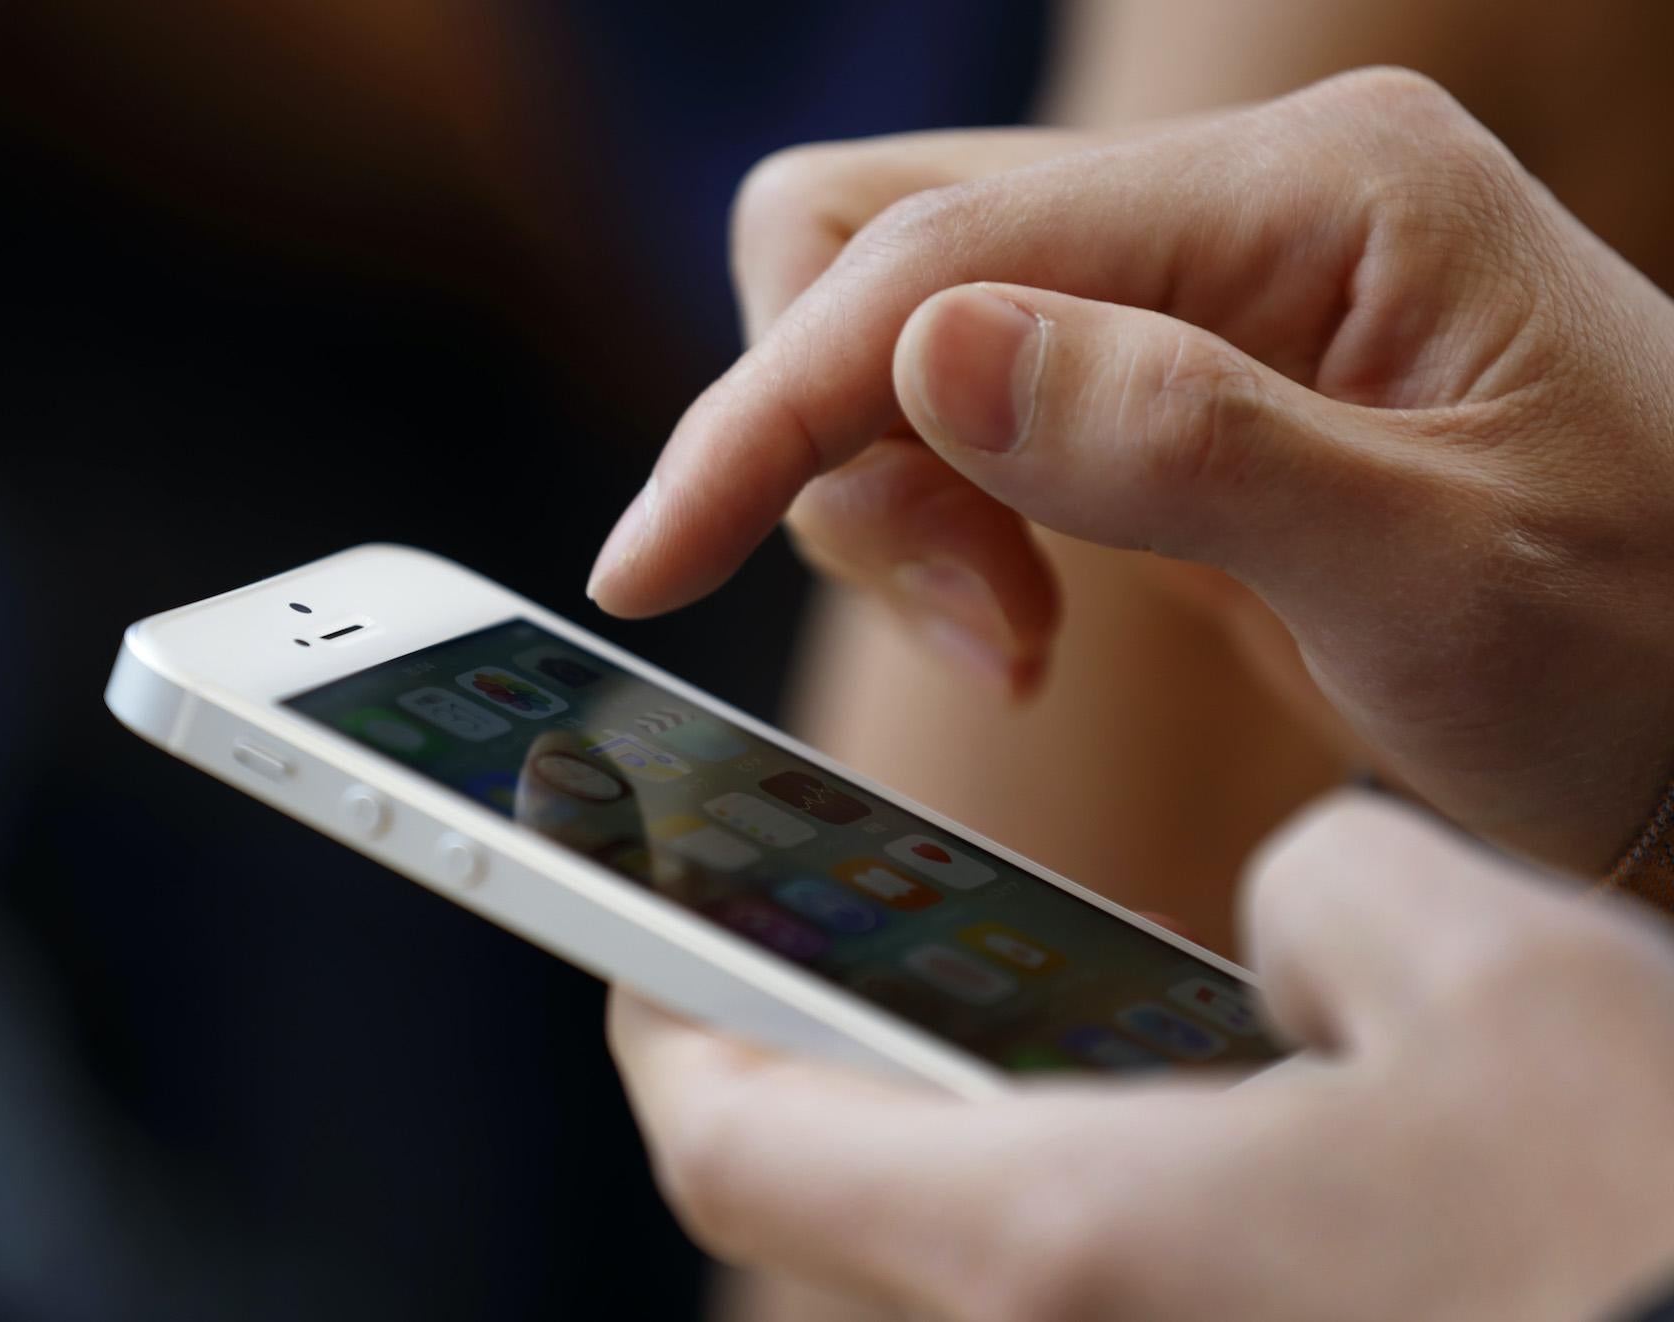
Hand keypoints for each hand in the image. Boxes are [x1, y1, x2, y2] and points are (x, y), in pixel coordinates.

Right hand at [586, 69, 1673, 872]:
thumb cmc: (1648, 653)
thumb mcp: (1439, 575)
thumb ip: (1183, 446)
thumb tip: (924, 352)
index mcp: (1319, 193)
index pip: (943, 252)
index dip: (770, 410)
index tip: (650, 562)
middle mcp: (1240, 197)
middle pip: (878, 231)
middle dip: (832, 431)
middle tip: (964, 616)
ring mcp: (1195, 275)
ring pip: (892, 311)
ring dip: (881, 484)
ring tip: (1007, 630)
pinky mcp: (1165, 366)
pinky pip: (955, 391)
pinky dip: (931, 506)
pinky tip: (1021, 607)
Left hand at [610, 794, 1673, 1321]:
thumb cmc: (1644, 1233)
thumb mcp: (1489, 979)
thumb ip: (1326, 896)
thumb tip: (1293, 934)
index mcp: (1063, 1238)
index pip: (734, 1143)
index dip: (655, 1020)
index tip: (623, 921)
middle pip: (841, 1196)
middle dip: (812, 1050)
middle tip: (818, 923)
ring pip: (976, 1239)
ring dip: (961, 1112)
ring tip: (998, 980)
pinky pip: (1104, 1281)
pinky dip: (1085, 1178)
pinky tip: (1194, 1100)